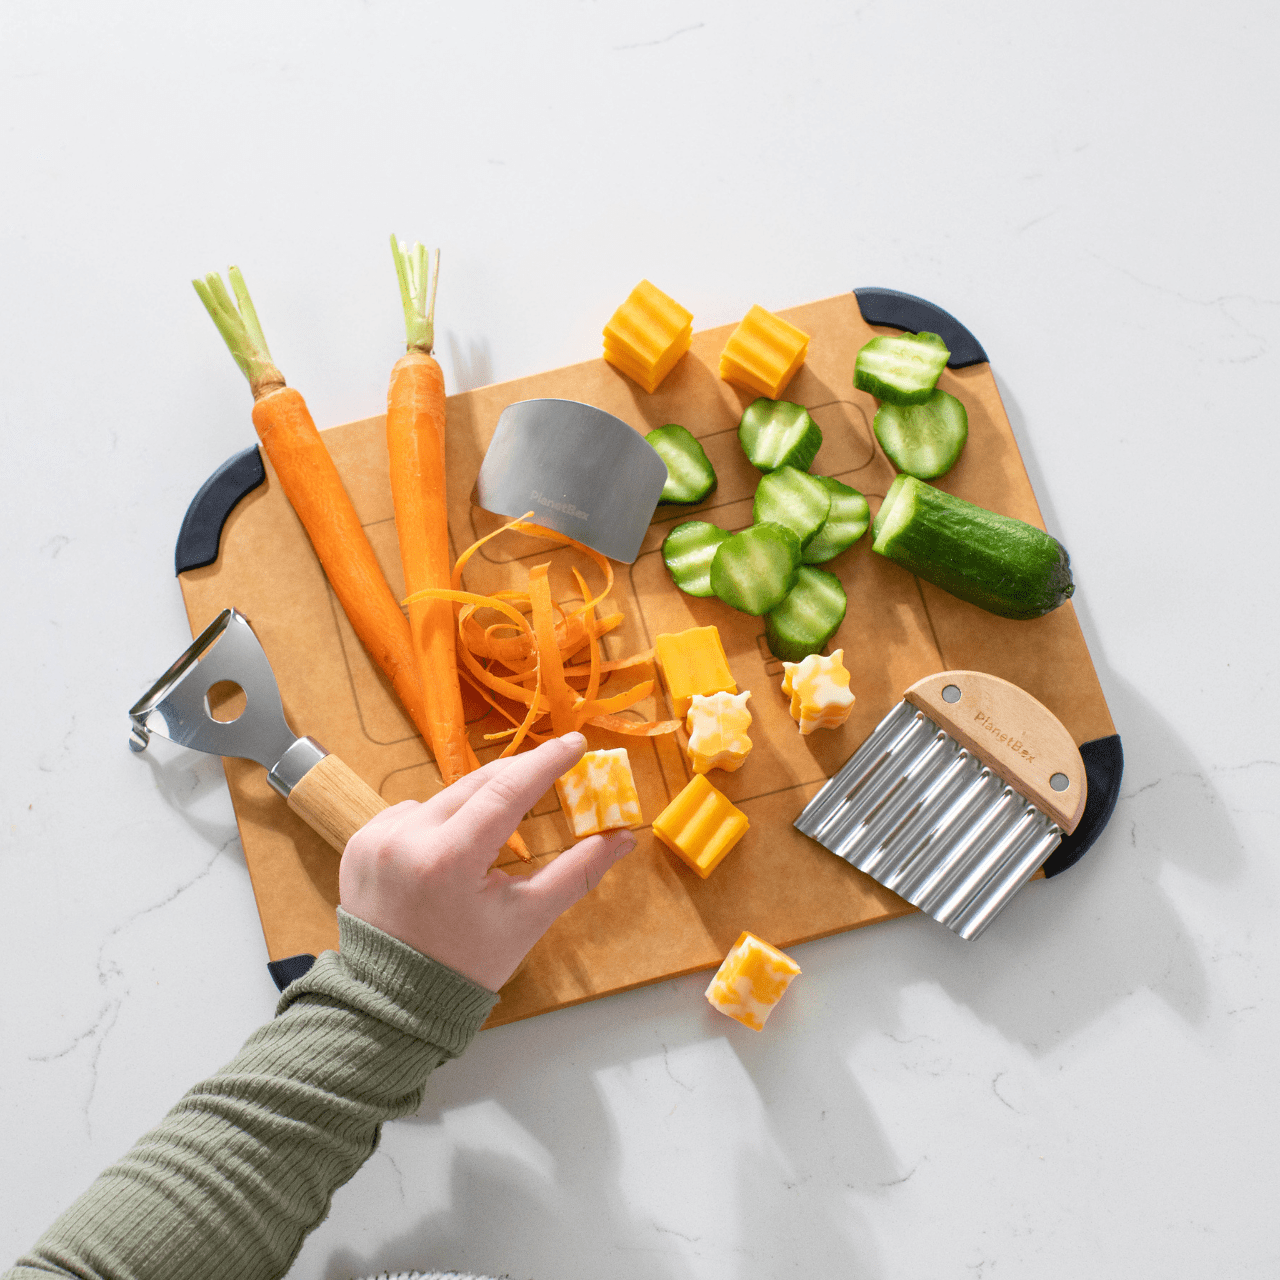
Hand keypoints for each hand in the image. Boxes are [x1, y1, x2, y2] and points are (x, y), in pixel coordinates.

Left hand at [339, 732, 636, 990]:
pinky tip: (443, 857)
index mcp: (450, 859)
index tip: (576, 742)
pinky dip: (435, 824)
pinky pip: (409, 814)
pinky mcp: (359, 843)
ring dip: (473, 807)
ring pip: (443, 798)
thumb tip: (624, 837)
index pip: (508, 790)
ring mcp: (377, 839)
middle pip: (476, 787)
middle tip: (552, 770)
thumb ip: (577, 872)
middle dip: (516, 778)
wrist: (390, 1003)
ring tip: (488, 843)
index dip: (546, 762)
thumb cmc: (466, 965)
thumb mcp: (527, 919)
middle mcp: (407, 839)